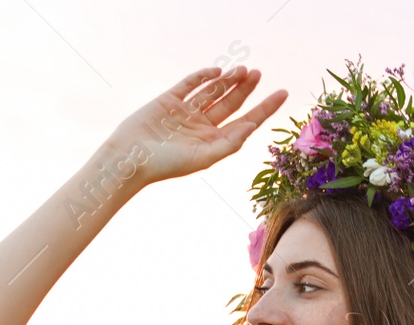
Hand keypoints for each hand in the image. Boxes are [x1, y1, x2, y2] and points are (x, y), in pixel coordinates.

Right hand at [103, 65, 286, 187]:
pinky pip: (190, 84)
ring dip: (228, 80)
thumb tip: (251, 126)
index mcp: (213, 142)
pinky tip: (217, 71)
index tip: (283, 93)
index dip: (264, 108)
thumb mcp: (203, 158)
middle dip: (246, 89)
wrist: (131, 157)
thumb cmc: (167, 165)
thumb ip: (228, 143)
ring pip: (213, 91)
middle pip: (231, 103)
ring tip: (243, 70)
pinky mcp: (169, 100)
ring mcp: (185, 111)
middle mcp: (202, 126)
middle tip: (258, 73)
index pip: (245, 122)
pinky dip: (203, 76)